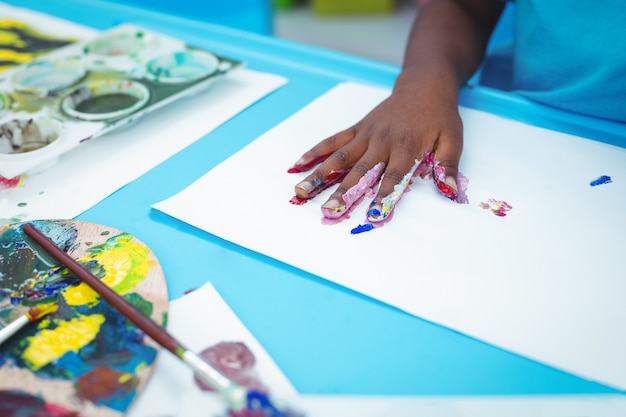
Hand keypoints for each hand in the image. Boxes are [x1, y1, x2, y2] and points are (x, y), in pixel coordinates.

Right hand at [288, 75, 464, 222]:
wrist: (424, 86)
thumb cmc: (439, 117)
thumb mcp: (452, 140)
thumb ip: (448, 166)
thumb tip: (451, 192)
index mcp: (407, 147)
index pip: (393, 176)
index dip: (383, 197)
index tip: (374, 216)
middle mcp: (382, 141)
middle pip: (360, 171)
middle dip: (343, 193)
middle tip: (328, 211)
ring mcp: (366, 135)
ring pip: (340, 157)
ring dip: (320, 175)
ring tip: (301, 192)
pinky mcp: (357, 129)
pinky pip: (333, 140)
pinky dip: (315, 152)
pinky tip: (298, 165)